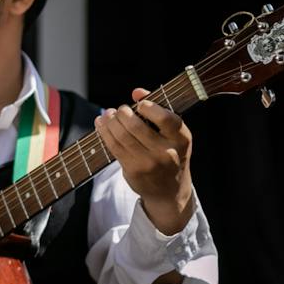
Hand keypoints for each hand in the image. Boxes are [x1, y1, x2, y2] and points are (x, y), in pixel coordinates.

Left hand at [95, 89, 194, 233]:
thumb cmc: (170, 153)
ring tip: (108, 114)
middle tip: (119, 109)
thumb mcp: (173, 135)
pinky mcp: (133, 170)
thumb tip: (136, 92)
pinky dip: (104, 132)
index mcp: (182, 139)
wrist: (170, 190)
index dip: (150, 108)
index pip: (167, 120)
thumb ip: (158, 111)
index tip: (141, 104)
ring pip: (122, 136)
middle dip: (123, 113)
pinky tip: (101, 124)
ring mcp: (149, 163)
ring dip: (110, 121)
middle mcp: (167, 152)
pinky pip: (114, 147)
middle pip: (137, 127)